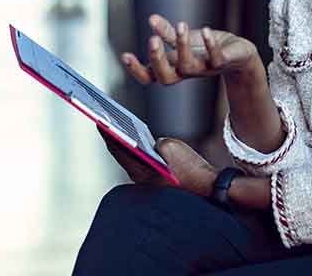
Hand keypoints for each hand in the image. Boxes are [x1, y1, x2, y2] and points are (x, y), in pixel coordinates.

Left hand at [99, 128, 216, 195]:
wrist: (212, 192)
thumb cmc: (193, 173)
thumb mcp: (172, 147)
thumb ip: (158, 141)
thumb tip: (156, 145)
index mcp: (141, 172)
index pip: (117, 148)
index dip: (106, 132)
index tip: (98, 119)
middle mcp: (142, 181)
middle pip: (124, 155)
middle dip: (117, 138)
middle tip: (109, 121)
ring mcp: (151, 184)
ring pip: (136, 161)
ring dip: (130, 147)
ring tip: (126, 130)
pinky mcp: (162, 185)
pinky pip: (148, 166)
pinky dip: (144, 155)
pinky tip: (146, 144)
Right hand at [121, 14, 258, 85]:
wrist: (239, 55)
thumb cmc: (207, 48)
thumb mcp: (185, 39)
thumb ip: (167, 32)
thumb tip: (152, 20)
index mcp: (174, 66)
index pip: (150, 76)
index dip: (136, 70)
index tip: (125, 55)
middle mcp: (186, 71)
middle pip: (165, 77)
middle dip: (157, 59)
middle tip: (152, 40)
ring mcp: (204, 69)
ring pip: (188, 67)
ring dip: (182, 45)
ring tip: (181, 25)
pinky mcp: (223, 63)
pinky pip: (216, 59)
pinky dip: (211, 45)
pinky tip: (207, 31)